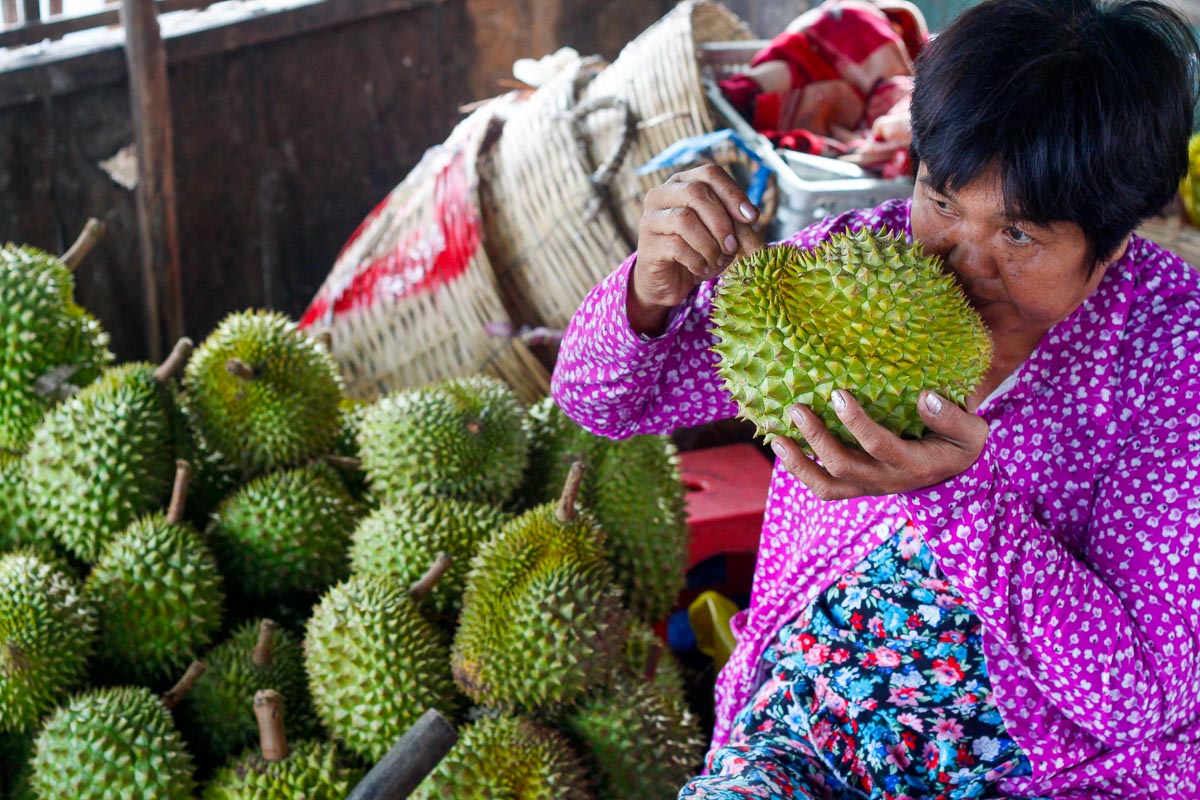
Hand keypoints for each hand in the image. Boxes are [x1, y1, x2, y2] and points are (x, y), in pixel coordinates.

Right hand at [629, 165, 763, 335]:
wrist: (670, 283)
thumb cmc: (698, 252)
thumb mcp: (723, 235)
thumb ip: (737, 223)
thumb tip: (752, 215)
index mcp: (683, 183)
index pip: (710, 173)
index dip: (733, 193)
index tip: (752, 218)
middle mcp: (662, 194)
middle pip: (697, 192)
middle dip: (721, 222)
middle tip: (732, 246)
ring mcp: (650, 218)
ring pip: (685, 218)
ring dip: (709, 244)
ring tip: (716, 260)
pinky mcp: (647, 244)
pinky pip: (676, 246)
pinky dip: (697, 260)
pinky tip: (701, 269)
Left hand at [770, 389, 988, 499]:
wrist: (953, 472)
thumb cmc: (959, 443)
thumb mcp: (971, 431)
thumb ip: (952, 417)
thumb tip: (925, 398)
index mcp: (913, 464)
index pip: (879, 445)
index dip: (856, 422)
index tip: (838, 394)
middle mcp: (885, 480)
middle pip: (844, 466)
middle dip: (817, 438)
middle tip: (796, 408)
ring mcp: (867, 486)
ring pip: (826, 485)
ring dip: (798, 462)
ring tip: (775, 436)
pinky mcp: (855, 487)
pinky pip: (823, 487)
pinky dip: (799, 470)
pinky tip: (782, 446)